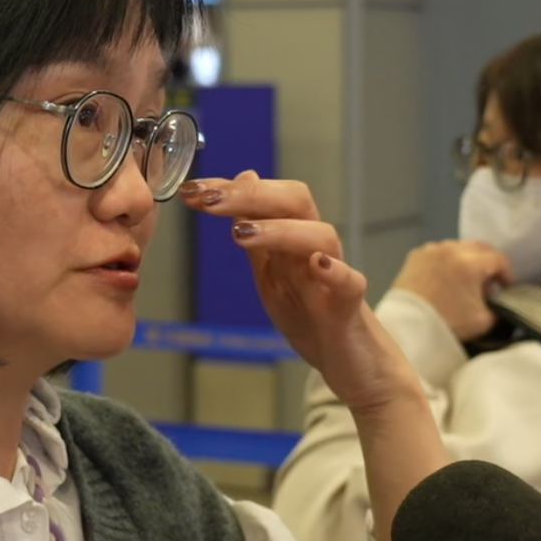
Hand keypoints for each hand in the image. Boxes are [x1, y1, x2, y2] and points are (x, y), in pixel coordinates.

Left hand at [181, 172, 420, 413]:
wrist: (350, 363)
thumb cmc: (310, 316)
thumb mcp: (270, 273)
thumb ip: (255, 231)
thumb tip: (243, 177)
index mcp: (291, 239)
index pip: (265, 197)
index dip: (228, 189)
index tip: (191, 190)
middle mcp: (313, 248)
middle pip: (295, 201)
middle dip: (249, 195)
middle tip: (209, 200)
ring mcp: (334, 275)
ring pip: (319, 235)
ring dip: (279, 230)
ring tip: (240, 235)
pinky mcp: (349, 307)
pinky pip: (350, 282)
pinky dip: (335, 271)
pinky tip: (318, 266)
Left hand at [391, 240, 512, 340]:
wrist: (407, 325)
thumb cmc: (446, 323)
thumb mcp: (482, 321)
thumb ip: (498, 309)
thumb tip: (498, 301)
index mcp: (470, 263)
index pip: (499, 259)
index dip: (507, 274)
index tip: (506, 288)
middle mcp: (451, 249)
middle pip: (480, 247)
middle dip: (489, 263)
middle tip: (489, 283)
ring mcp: (431, 250)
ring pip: (459, 246)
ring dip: (468, 259)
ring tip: (466, 281)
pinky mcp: (416, 255)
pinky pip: (439, 251)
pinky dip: (447, 260)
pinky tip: (446, 278)